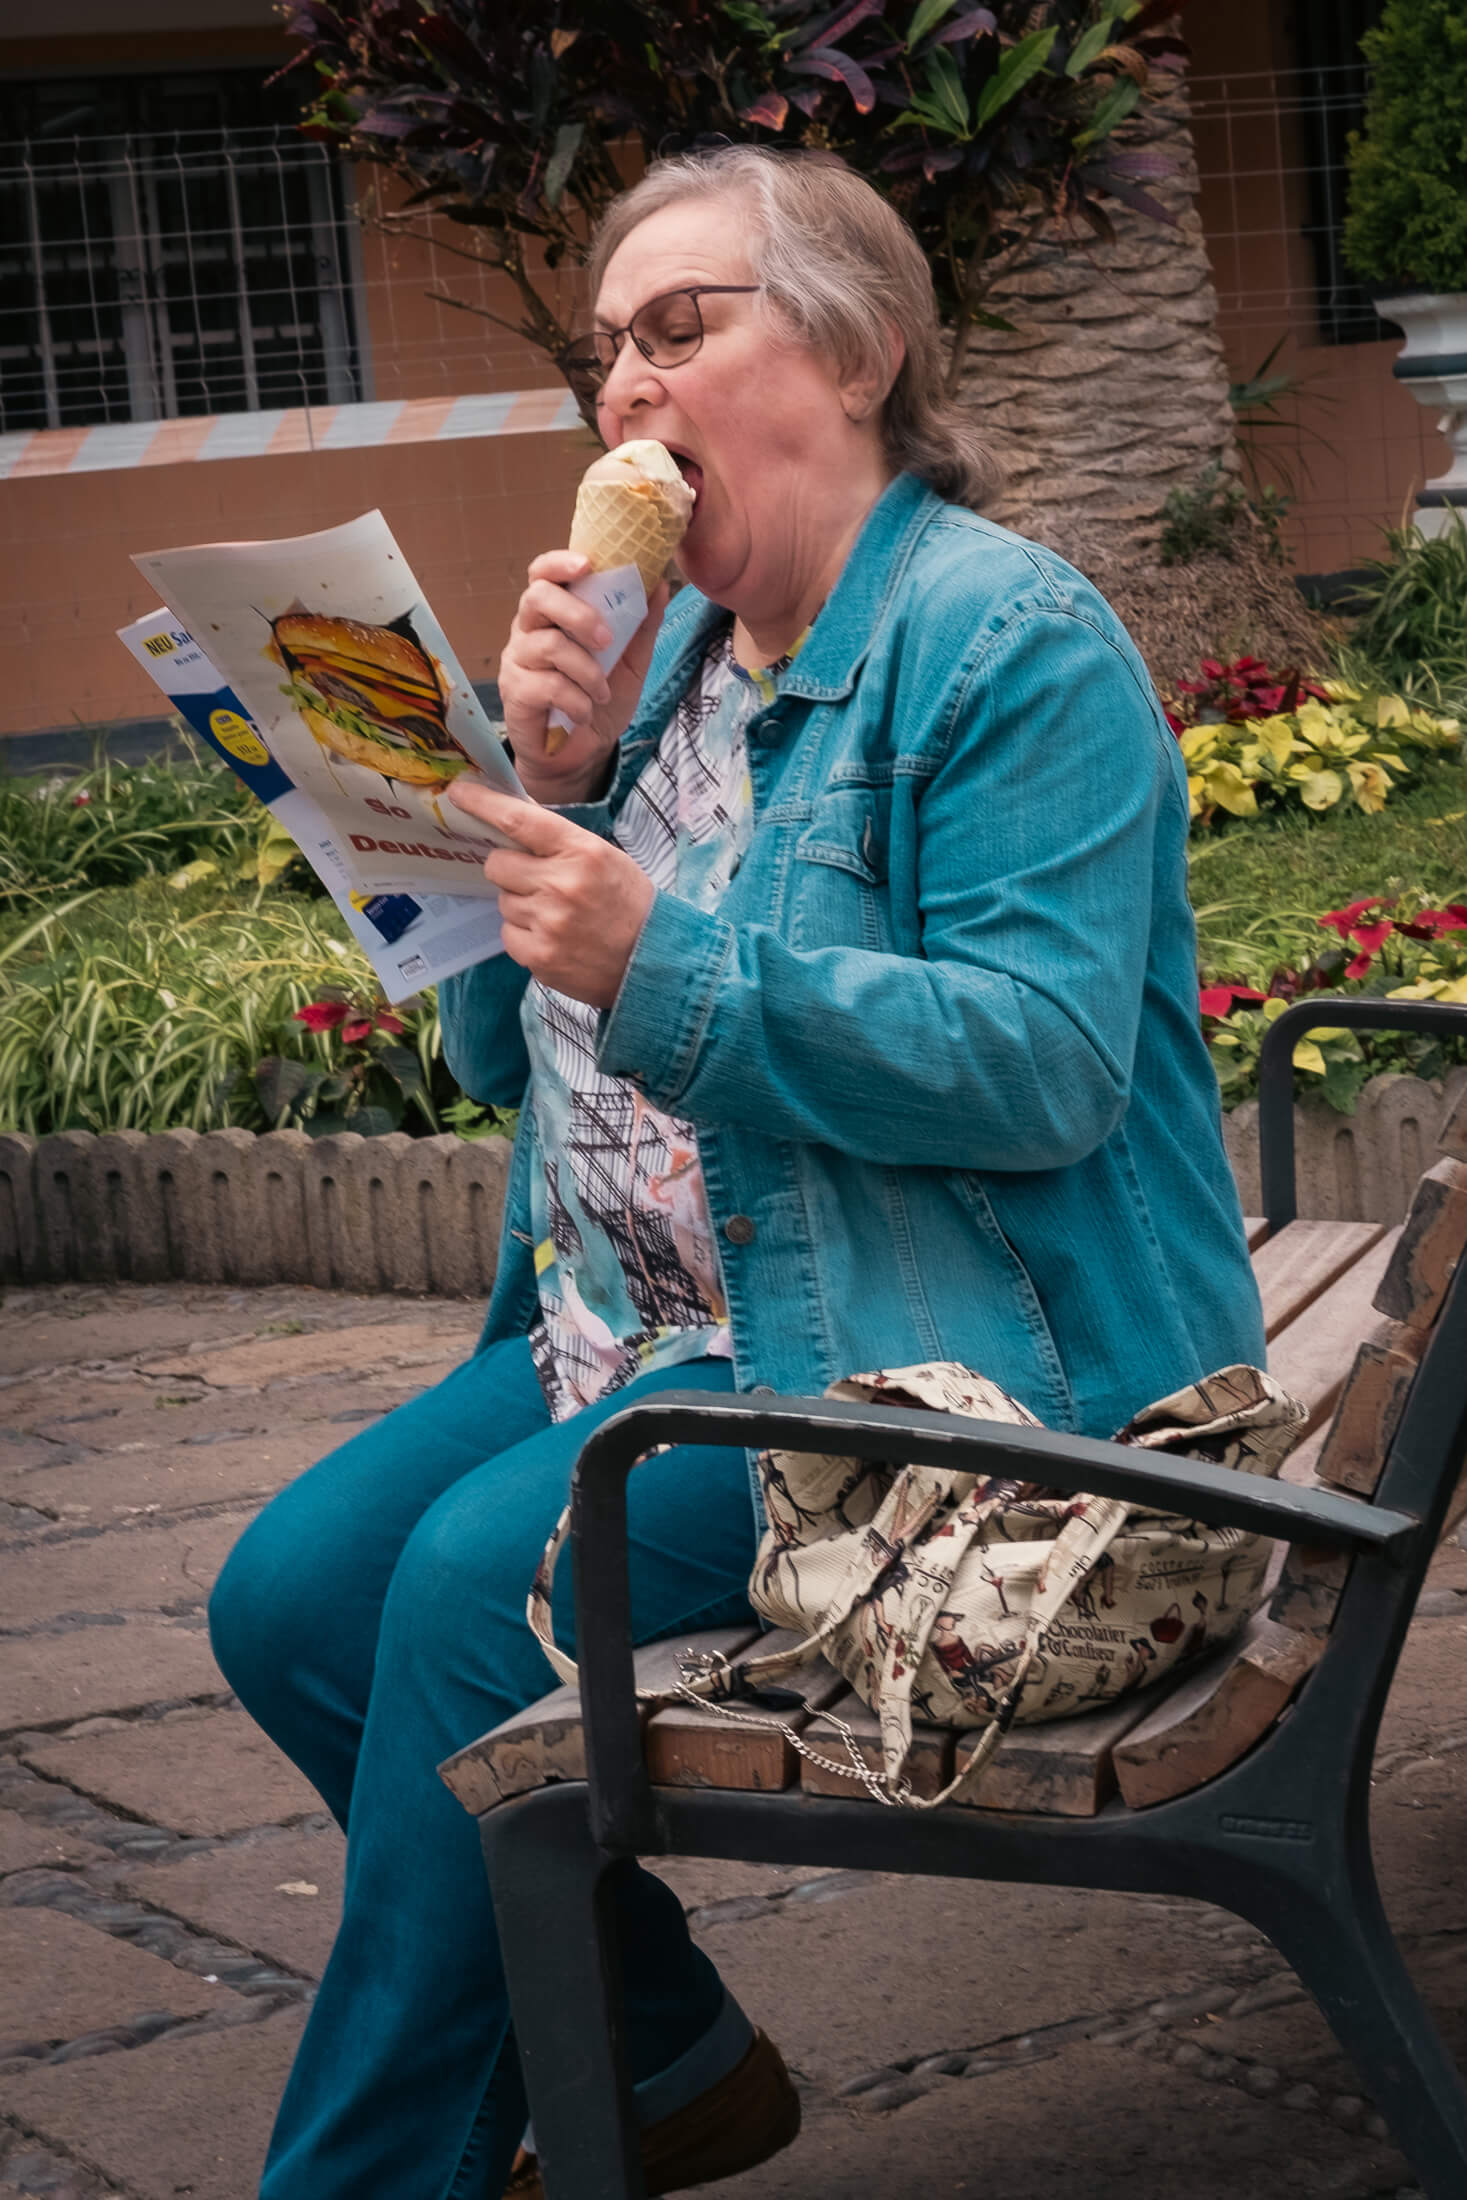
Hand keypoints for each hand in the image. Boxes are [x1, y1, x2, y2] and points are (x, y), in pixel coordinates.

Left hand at [446, 781, 654, 1009]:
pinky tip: (555, 939)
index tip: (458, 792)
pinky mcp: (539, 956)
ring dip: (521, 905)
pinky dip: (524, 935)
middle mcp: (561, 885)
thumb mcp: (603, 857)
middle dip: (509, 870)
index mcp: (580, 851)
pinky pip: (508, 934)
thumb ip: (558, 841)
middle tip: (538, 882)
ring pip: (502, 902)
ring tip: (558, 916)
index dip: (482, 803)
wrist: (654, 960)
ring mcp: (548, 923)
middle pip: (497, 864)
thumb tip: (509, 819)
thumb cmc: (627, 903)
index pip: (518, 820)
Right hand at [497, 550, 668, 803]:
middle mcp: (529, 631)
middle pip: (538, 597)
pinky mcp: (514, 692)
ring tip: (601, 693)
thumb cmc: (600, 703)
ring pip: (549, 646)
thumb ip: (642, 626)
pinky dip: (576, 700)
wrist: (583, 756)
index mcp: (554, 615)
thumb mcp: (631, 663)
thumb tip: (661, 584)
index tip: (588, 564)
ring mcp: (518, 661)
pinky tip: (584, 712)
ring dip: (587, 671)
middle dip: (577, 614)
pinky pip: (547, 685)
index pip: (542, 574)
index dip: (559, 562)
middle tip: (606, 640)